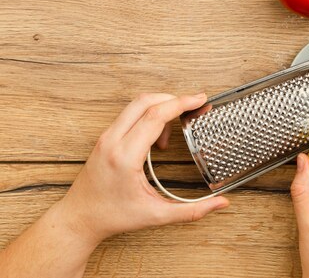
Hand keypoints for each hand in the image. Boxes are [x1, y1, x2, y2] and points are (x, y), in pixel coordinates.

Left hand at [58, 93, 228, 244]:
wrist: (79, 219)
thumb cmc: (112, 216)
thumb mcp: (156, 215)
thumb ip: (192, 210)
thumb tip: (220, 204)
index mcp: (125, 156)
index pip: (155, 116)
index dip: (181, 103)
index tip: (200, 100)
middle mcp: (112, 141)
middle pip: (145, 100)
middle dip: (174, 98)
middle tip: (194, 104)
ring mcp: (106, 137)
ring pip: (136, 104)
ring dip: (161, 107)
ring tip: (175, 128)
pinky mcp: (105, 137)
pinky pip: (129, 114)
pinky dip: (149, 115)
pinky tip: (159, 136)